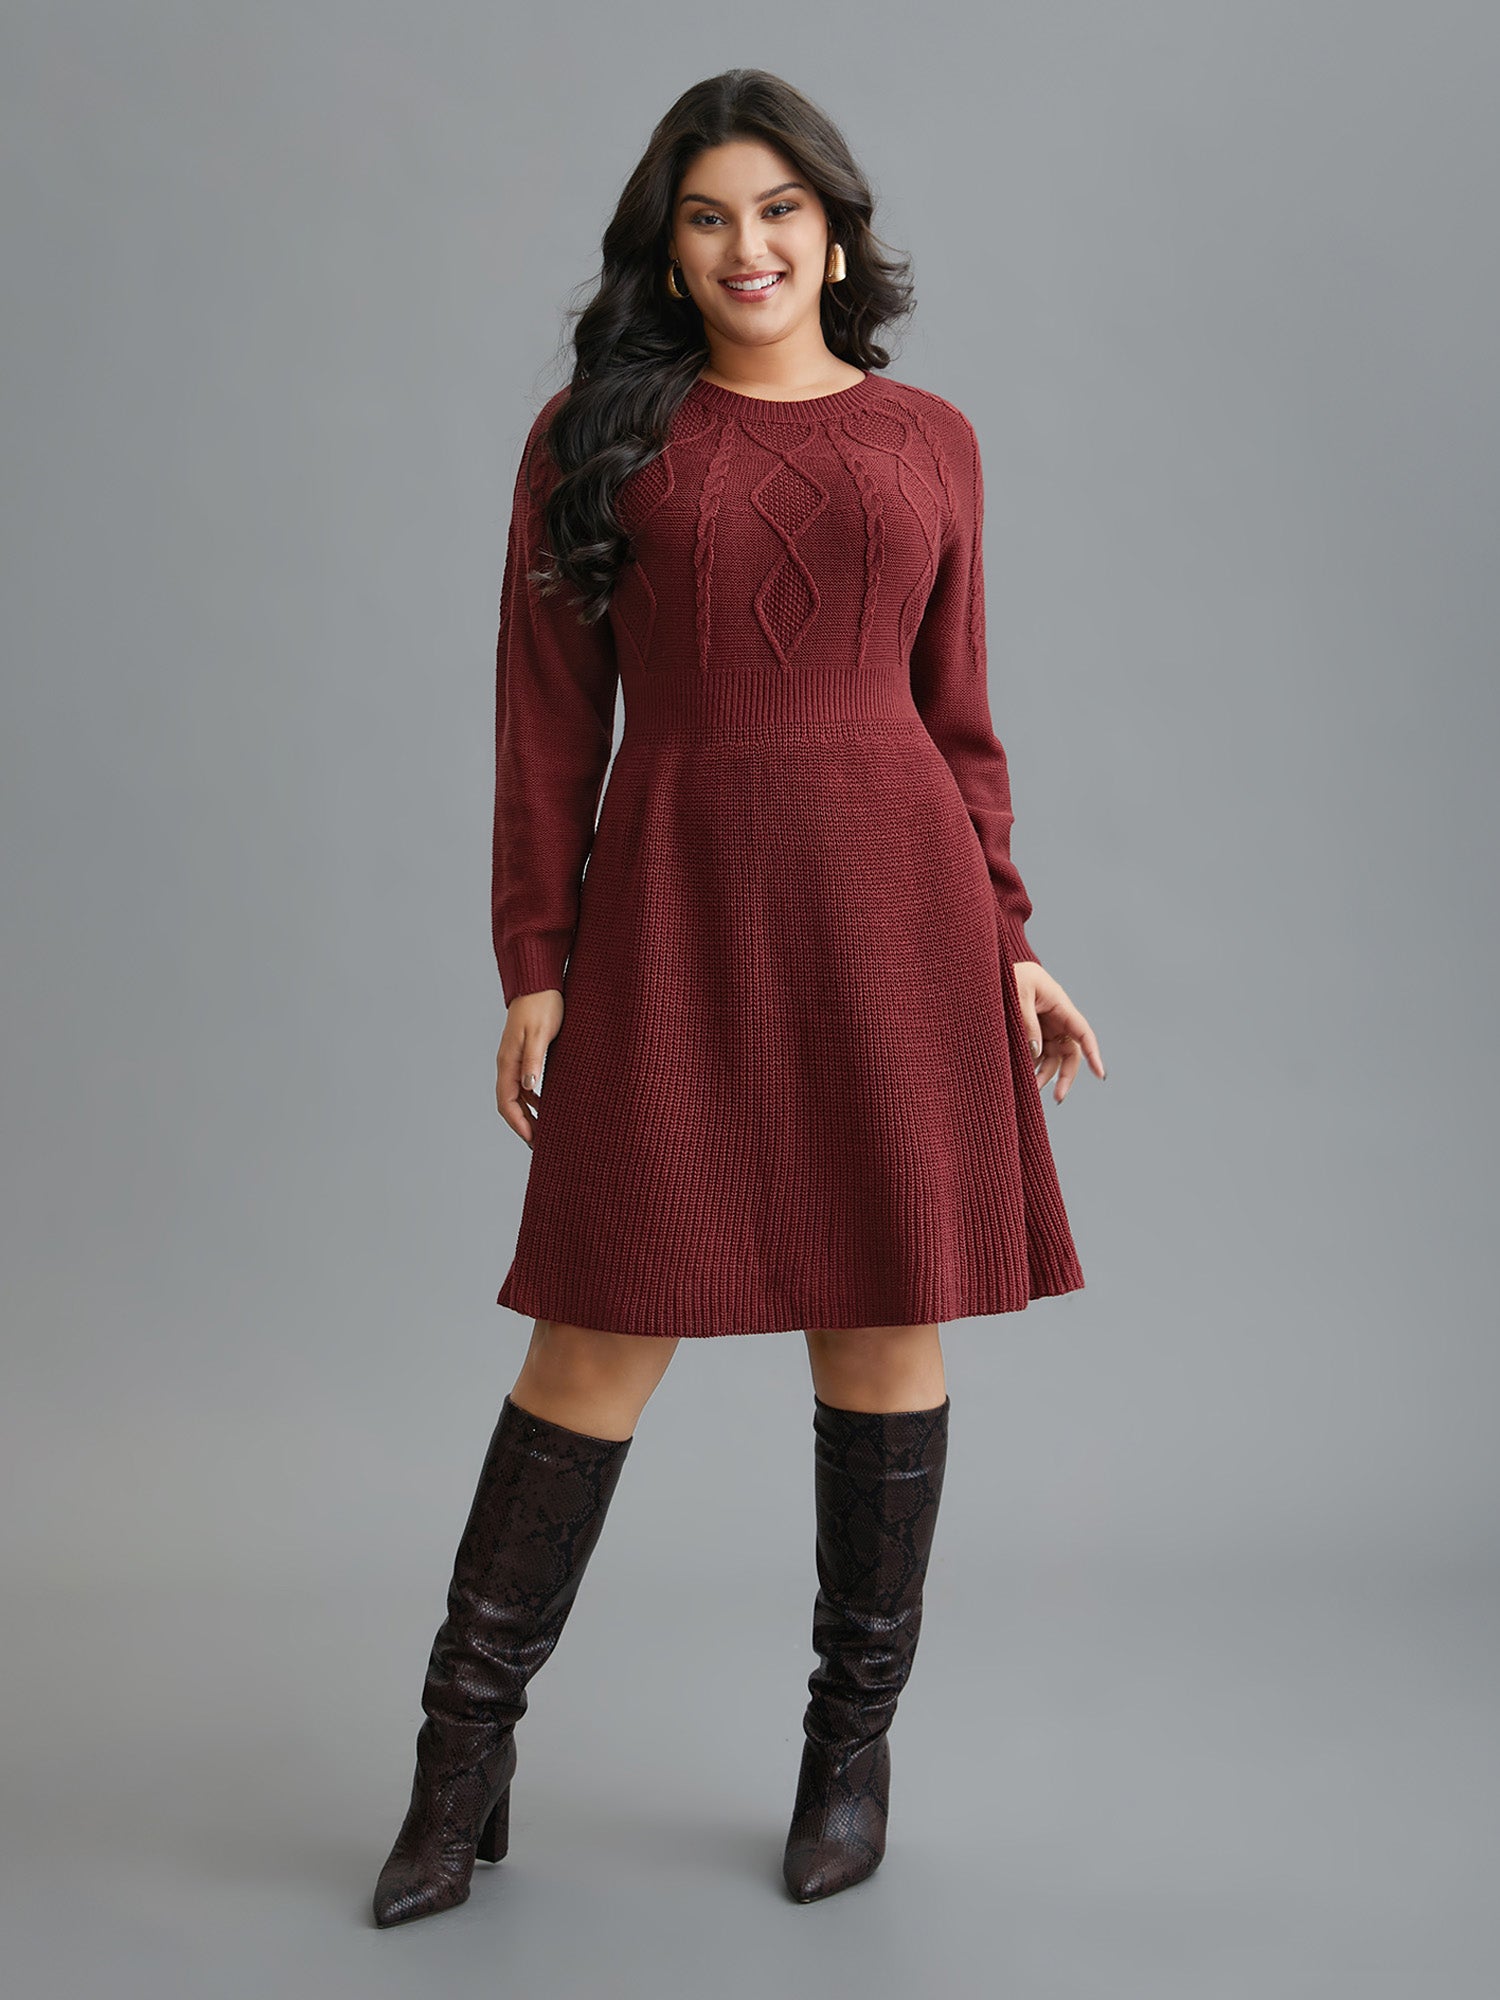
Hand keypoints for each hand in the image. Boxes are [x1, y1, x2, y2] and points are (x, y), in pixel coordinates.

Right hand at [496, 989, 563, 1146]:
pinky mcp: (523, 1054)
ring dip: (528, 1114)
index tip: (533, 1140)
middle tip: (540, 1144)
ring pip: (516, 1095)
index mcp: (508, 1061)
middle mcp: (507, 1063)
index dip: (518, 1124)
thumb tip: (528, 1087)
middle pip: (509, 1103)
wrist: (539, 983)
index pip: (506, 1102)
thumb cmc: (543, 1006)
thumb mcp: (540, 1034)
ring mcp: (514, 1059)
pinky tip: (546, 1106)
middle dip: (522, 1125)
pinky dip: (533, 1099)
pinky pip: (524, 1084)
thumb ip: (533, 1060)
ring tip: (545, 1130)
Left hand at [1011, 961, 1105, 1103]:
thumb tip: (1035, 1052)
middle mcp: (1057, 1019)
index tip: (1100, 1075)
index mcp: (1060, 1005)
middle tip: (1057, 1097)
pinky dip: (1033, 1066)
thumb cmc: (1009, 976)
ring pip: (1053, 1057)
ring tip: (1031, 1089)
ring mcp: (1046, 1026)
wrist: (993, 970)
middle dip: (1066, 1076)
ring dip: (1046, 1075)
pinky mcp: (1033, 1032)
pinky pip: (1038, 1054)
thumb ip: (1028, 1024)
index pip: (1082, 1032)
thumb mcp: (1017, 996)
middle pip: (1070, 1052)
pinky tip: (1022, 1077)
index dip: (1093, 1053)